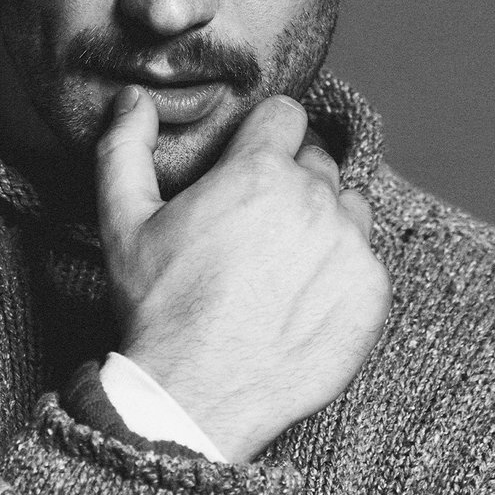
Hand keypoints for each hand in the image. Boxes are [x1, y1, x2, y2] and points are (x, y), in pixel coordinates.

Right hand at [95, 86, 391, 461]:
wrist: (194, 396)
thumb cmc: (158, 307)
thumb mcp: (122, 222)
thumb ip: (124, 147)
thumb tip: (134, 99)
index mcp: (259, 171)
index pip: (286, 115)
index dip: (263, 135)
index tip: (250, 162)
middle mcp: (315, 200)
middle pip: (317, 162)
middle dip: (290, 181)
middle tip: (256, 225)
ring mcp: (350, 248)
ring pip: (349, 209)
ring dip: (323, 223)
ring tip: (281, 264)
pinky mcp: (372, 294)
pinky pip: (366, 262)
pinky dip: (340, 273)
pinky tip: (301, 300)